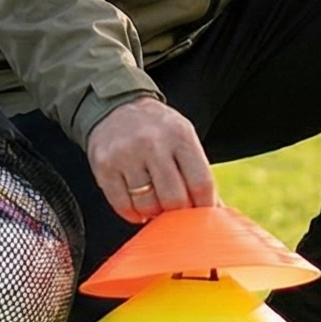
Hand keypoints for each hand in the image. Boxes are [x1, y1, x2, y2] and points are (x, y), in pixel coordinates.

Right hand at [86, 96, 217, 222]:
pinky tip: (137, 206)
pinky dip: (132, 213)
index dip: (205, 207)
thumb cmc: (158, 130)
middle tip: (175, 210)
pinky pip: (122, 205)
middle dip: (178, 213)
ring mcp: (126, 154)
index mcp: (180, 135)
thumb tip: (216, 212)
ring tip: (154, 204)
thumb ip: (199, 173)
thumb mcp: (183, 139)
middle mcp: (153, 143)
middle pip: (174, 199)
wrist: (116, 106)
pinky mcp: (104, 166)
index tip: (202, 215)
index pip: (201, 183)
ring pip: (147, 205)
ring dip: (153, 213)